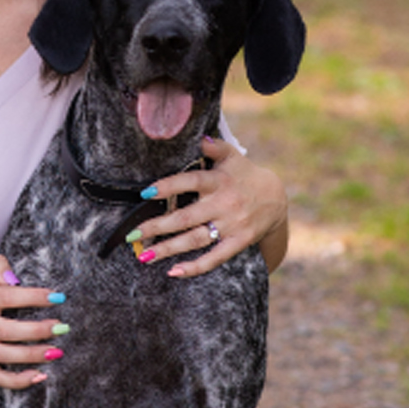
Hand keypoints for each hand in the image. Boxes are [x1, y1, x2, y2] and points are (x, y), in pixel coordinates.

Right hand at [0, 255, 68, 388]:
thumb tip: (14, 279)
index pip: (8, 297)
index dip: (33, 297)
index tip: (57, 298)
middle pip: (7, 331)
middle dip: (36, 331)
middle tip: (60, 327)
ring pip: (4, 356)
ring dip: (31, 356)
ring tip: (56, 352)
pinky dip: (17, 381)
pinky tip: (39, 376)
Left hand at [128, 136, 288, 279]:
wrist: (277, 200)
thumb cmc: (244, 175)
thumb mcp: (233, 157)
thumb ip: (215, 146)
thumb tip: (199, 136)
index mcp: (219, 181)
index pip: (191, 182)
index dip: (168, 186)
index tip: (145, 193)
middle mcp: (224, 204)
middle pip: (186, 218)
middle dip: (157, 226)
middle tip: (132, 234)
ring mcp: (231, 226)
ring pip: (195, 240)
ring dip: (168, 249)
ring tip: (144, 256)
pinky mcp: (238, 243)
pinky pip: (215, 258)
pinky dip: (195, 267)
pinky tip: (174, 271)